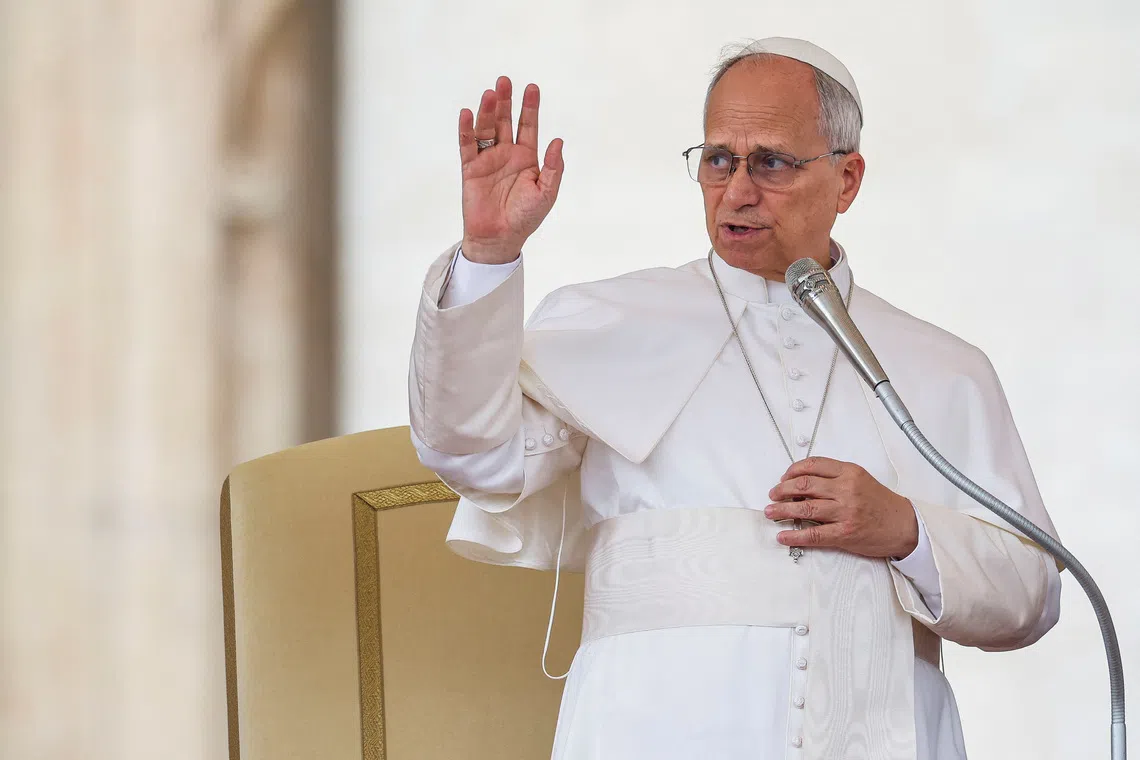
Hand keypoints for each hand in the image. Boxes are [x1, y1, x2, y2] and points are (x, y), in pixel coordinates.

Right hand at [458, 76, 563, 263]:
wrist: (500, 238)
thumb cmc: (525, 218)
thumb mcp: (546, 193)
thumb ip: (553, 168)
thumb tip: (558, 140)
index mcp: (526, 158)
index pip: (528, 126)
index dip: (530, 107)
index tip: (532, 87)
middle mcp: (506, 154)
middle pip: (505, 121)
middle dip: (506, 101)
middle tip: (504, 81)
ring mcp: (487, 159)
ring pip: (486, 128)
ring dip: (488, 111)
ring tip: (490, 94)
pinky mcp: (470, 168)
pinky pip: (467, 145)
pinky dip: (466, 129)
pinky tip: (467, 114)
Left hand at [764, 457, 918, 558]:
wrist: (904, 526)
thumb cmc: (881, 504)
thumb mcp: (860, 480)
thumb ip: (835, 478)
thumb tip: (802, 483)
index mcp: (849, 473)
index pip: (812, 465)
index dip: (792, 471)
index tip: (783, 478)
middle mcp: (846, 490)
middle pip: (803, 485)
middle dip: (782, 490)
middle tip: (773, 495)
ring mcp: (845, 512)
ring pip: (804, 508)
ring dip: (782, 510)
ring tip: (771, 512)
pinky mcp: (844, 534)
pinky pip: (813, 534)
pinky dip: (794, 535)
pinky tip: (783, 536)